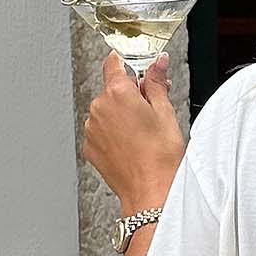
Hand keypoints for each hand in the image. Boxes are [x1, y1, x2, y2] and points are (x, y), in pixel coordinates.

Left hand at [83, 52, 185, 212]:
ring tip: (143, 135)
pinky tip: (132, 146)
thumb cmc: (160, 158)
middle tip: (152, 110)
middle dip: (131, 95)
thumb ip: (156, 83)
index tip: (137, 68)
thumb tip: (157, 64)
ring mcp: (91, 129)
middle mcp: (99, 108)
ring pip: (106, 112)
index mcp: (118, 93)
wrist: (151, 192)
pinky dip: (114, 135)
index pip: (114, 63)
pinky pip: (101, 132)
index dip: (128, 64)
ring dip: (121, 116)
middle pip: (112, 90)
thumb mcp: (165, 113)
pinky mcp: (90, 147)